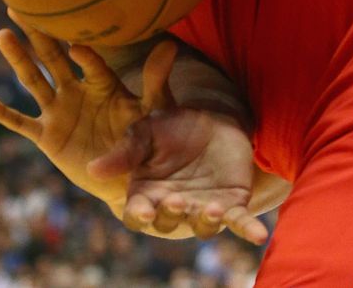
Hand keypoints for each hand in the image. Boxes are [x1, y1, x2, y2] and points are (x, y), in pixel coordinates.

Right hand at [0, 11, 176, 205]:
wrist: (128, 178)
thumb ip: (156, 80)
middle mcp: (76, 90)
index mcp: (103, 82)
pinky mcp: (47, 136)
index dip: (84, 53)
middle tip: (20, 6)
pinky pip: (21, 122)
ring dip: (18, 59)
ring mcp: (59, 111)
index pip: (91, 62)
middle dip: (38, 34)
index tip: (78, 45)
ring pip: (34, 81)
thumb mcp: (153, 110)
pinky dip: (2, 113)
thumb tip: (171, 44)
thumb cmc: (144, 140)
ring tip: (3, 35)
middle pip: (53, 58)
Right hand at [90, 107, 270, 245]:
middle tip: (176, 198)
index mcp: (146, 193)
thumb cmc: (172, 126)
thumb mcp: (146, 131)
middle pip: (169, 224)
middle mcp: (173, 207)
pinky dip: (248, 230)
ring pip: (201, 227)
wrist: (213, 118)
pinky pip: (239, 223)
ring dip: (205, 221)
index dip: (139, 215)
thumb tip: (92, 169)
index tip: (144, 211)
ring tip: (210, 206)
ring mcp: (203, 209)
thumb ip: (125, 151)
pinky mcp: (232, 205)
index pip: (137, 214)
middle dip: (172, 214)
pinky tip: (260, 235)